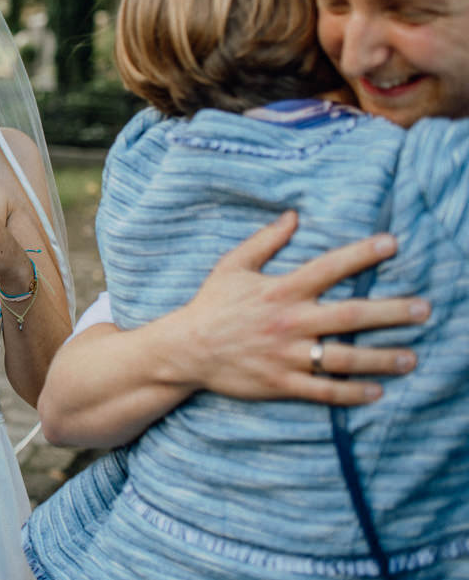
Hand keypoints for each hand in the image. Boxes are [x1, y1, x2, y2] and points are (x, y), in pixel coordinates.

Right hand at [167, 210, 428, 404]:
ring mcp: (286, 355)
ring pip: (343, 358)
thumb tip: (294, 216)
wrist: (185, 348)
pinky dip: (351, 393)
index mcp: (280, 289)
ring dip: (381, 358)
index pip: (328, 267)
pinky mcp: (280, 383)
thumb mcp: (232, 266)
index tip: (392, 244)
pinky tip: (377, 392)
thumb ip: (265, 241)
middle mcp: (289, 321)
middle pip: (350, 316)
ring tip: (411, 357)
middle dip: (391, 312)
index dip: (361, 255)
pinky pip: (323, 391)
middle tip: (424, 309)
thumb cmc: (211, 304)